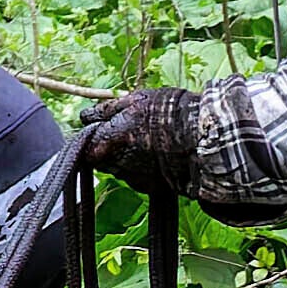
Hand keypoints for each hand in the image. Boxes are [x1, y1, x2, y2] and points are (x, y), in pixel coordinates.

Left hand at [74, 90, 193, 191]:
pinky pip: (136, 177)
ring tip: (145, 143)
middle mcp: (115, 164)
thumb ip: (105, 111)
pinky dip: (141, 168)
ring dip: (125, 158)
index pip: (85, 144)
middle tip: (125, 134)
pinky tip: (156, 155)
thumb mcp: (134, 100)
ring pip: (119, 169)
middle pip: (100, 159)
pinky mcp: (148, 187)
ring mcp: (132, 178)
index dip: (93, 135)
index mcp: (106, 141)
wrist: (201, 136)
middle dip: (108, 148)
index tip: (101, 128)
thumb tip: (86, 116)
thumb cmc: (167, 112)